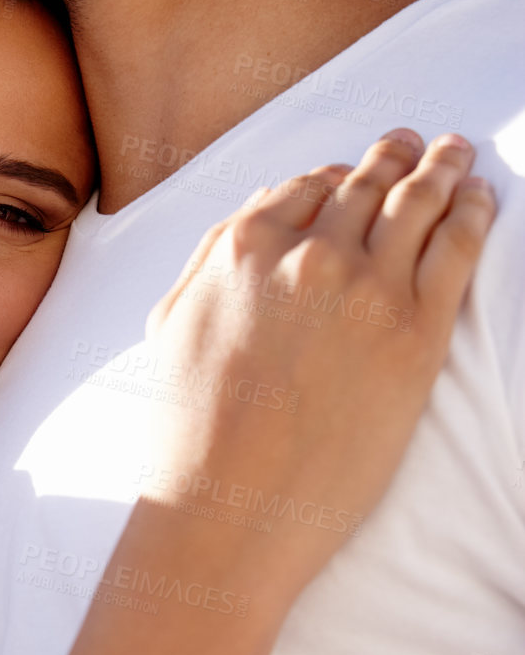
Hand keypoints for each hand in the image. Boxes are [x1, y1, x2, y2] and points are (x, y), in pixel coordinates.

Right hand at [140, 129, 494, 604]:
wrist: (228, 509)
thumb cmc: (189, 432)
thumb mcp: (173, 324)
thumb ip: (210, 258)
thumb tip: (257, 213)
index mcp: (243, 247)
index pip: (304, 186)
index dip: (335, 176)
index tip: (354, 173)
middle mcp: (308, 254)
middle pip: (366, 185)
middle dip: (395, 157)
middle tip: (418, 144)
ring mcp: (367, 290)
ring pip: (418, 202)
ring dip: (443, 168)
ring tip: (458, 154)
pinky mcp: (415, 333)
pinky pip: (457, 248)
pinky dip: (473, 212)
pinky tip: (481, 198)